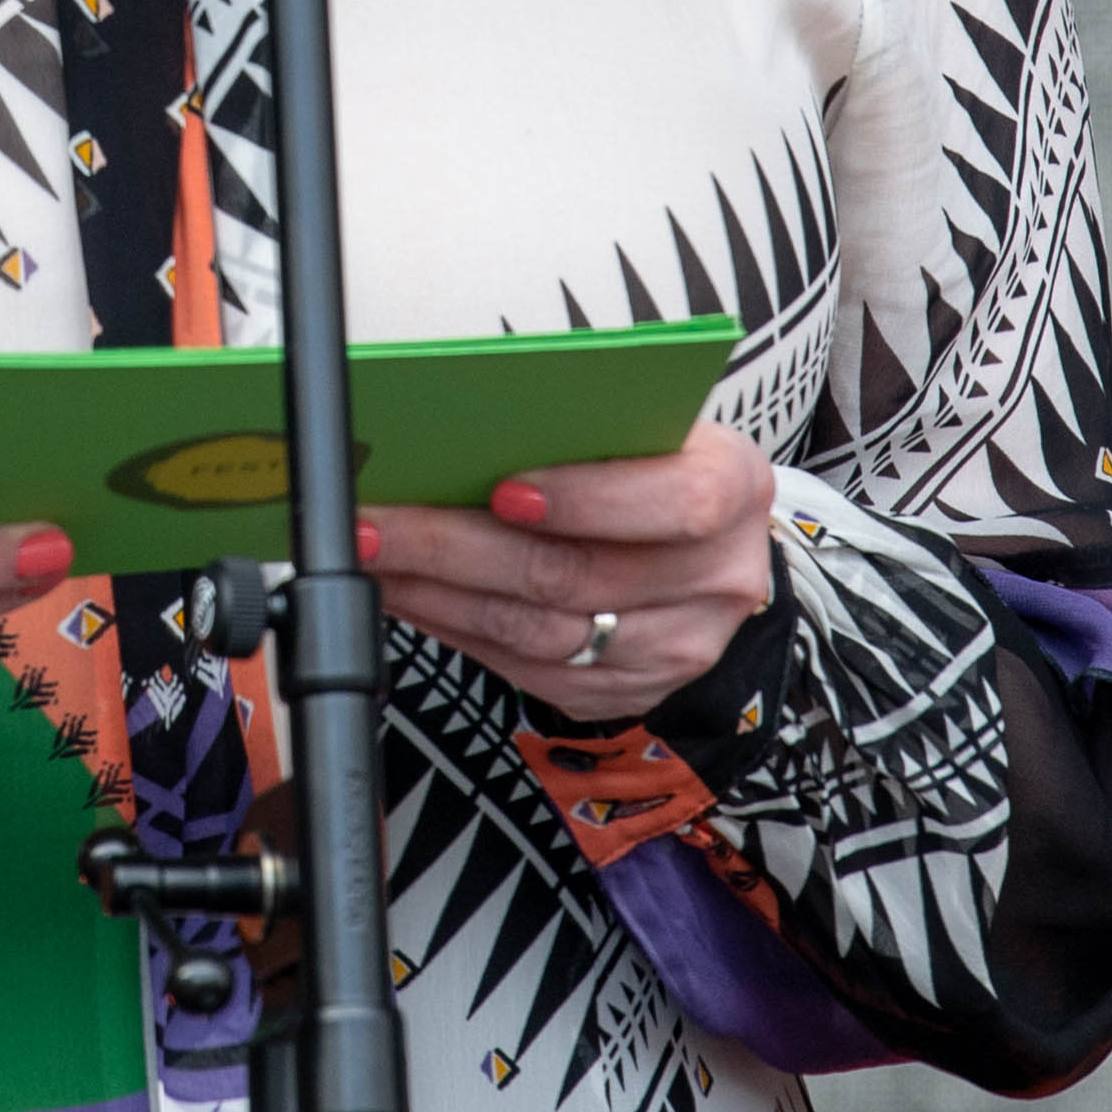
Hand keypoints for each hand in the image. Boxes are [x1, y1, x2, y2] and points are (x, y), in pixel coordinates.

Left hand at [365, 422, 777, 727]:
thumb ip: (580, 421)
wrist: (705, 543)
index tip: (501, 489)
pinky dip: (458, 632)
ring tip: (376, 558)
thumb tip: (459, 421)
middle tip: (382, 523)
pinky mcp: (630, 690)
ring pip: (544, 634)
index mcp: (735, 485)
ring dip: (441, 596)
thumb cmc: (655, 458)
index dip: (586, 499)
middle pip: (579, 575)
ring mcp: (679, 646)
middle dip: (460, 548)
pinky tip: (410, 596)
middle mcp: (720, 577)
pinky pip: (530, 671)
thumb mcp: (646, 421)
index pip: (674, 502)